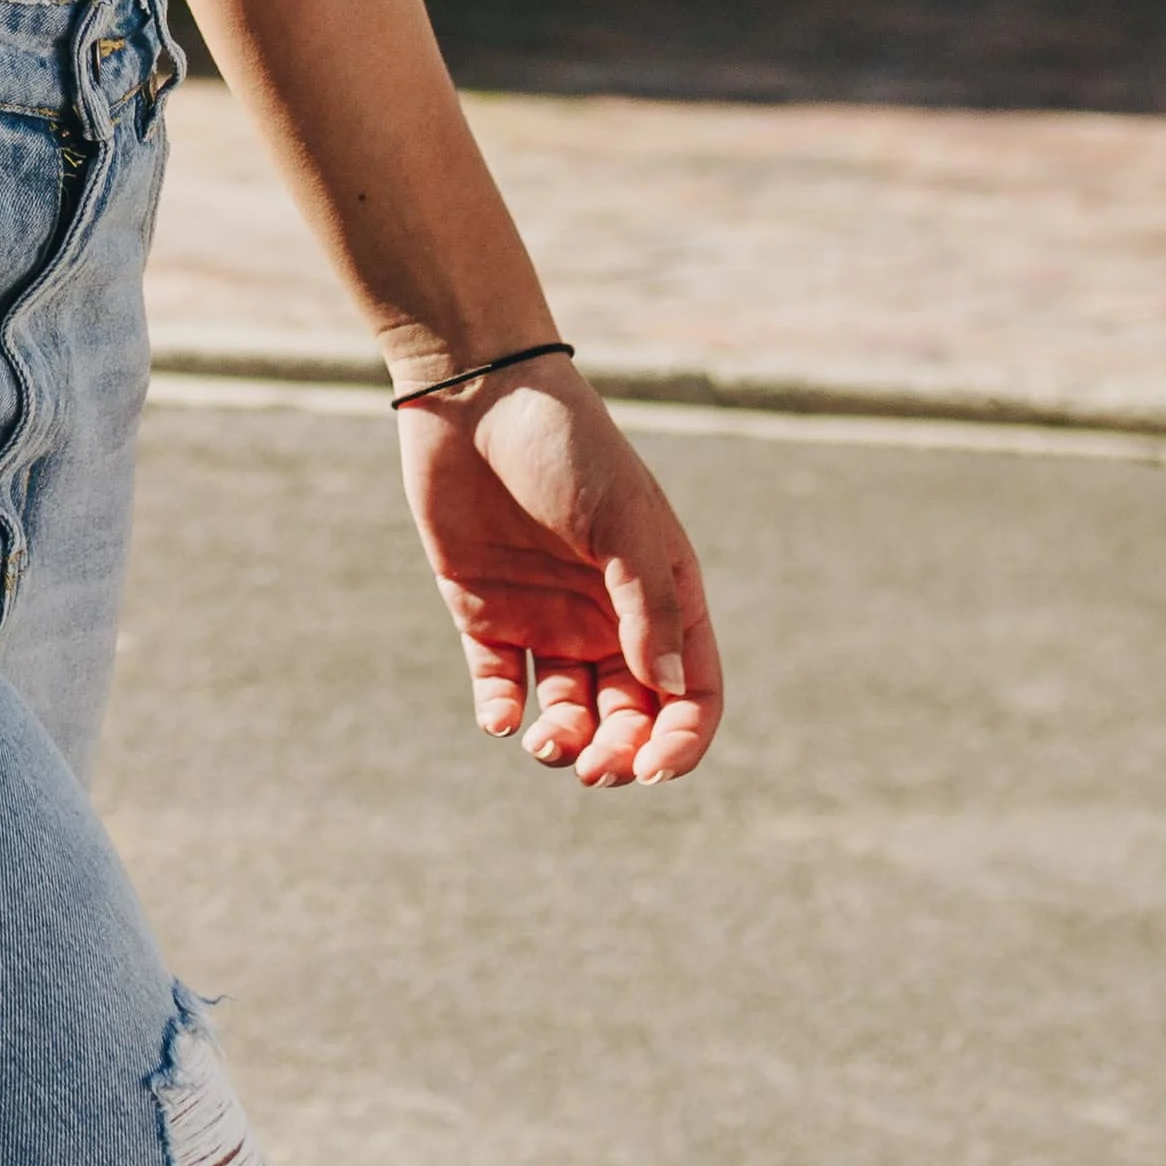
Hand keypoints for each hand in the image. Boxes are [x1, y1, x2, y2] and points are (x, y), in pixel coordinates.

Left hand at [397, 368, 723, 787]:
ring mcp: (546, 615)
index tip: (654, 769)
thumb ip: (650, 606)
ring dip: (563, 739)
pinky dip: (502, 710)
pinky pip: (500, 681)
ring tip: (545, 745)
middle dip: (618, 752)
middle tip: (594, 768)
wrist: (476, 395)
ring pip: (566, 708)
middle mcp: (609, 615)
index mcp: (662, 594)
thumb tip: (671, 692)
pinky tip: (501, 718)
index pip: (689, 691)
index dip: (680, 739)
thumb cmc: (566, 448)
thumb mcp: (623, 522)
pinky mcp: (483, 610)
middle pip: (628, 714)